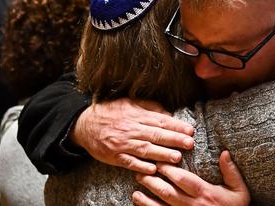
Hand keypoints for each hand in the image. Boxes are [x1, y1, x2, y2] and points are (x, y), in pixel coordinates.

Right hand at [71, 98, 194, 173]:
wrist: (84, 124)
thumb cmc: (110, 112)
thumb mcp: (129, 103)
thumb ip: (149, 107)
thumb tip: (168, 113)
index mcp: (136, 115)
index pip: (160, 120)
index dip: (176, 125)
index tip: (190, 130)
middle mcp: (131, 129)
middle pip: (155, 134)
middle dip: (174, 139)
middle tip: (189, 143)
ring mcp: (122, 144)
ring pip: (144, 149)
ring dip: (161, 154)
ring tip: (176, 158)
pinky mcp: (115, 156)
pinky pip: (129, 162)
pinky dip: (140, 166)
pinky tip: (152, 170)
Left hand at [132, 151, 250, 205]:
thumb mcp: (239, 190)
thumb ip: (231, 171)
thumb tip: (225, 152)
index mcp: (205, 193)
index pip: (183, 179)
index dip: (169, 170)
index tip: (159, 161)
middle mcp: (193, 205)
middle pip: (168, 192)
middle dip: (153, 181)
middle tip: (142, 171)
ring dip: (147, 198)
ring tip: (136, 187)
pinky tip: (139, 202)